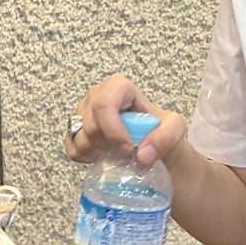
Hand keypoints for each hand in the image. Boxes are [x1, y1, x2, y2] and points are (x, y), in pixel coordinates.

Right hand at [65, 74, 185, 166]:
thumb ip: (166, 137)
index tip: (128, 148)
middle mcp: (96, 95)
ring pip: (79, 137)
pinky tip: (101, 157)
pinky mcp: (75, 129)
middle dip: (108, 144)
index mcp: (118, 87)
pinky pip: (70, 148)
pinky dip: (84, 157)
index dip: (113, 129)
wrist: (152, 144)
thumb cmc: (160, 130)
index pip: (104, 104)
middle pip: (91, 124)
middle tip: (126, 152)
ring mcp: (82, 112)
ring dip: (98, 152)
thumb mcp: (175, 128)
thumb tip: (143, 154)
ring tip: (115, 153)